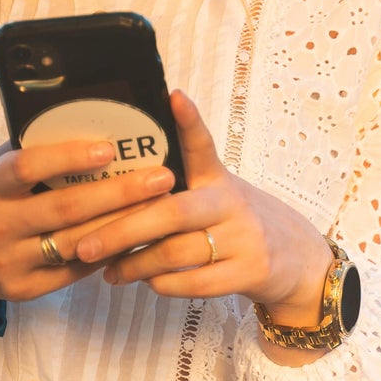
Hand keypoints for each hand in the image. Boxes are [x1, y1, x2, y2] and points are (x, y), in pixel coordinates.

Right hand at [0, 138, 175, 303]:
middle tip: (162, 177)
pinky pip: (74, 271)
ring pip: (77, 243)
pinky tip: (135, 236)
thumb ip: (32, 149)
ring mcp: (9, 262)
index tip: (110, 148)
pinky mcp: (22, 289)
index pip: (28, 168)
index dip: (69, 157)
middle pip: (66, 209)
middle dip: (120, 192)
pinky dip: (107, 253)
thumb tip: (90, 119)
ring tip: (159, 206)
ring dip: (123, 224)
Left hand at [71, 91, 332, 319]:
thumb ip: (176, 190)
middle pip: (170, 211)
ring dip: (135, 264)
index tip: (173, 96)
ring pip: (177, 251)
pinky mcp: (251, 271)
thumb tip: (112, 191)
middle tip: (82, 245)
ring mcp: (244, 238)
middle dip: (120, 230)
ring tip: (108, 271)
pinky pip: (197, 281)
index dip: (189, 121)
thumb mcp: (215, 194)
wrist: (298, 261)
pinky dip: (165, 284)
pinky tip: (147, 283)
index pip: (202, 145)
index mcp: (216, 178)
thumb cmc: (236, 223)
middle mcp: (230, 203)